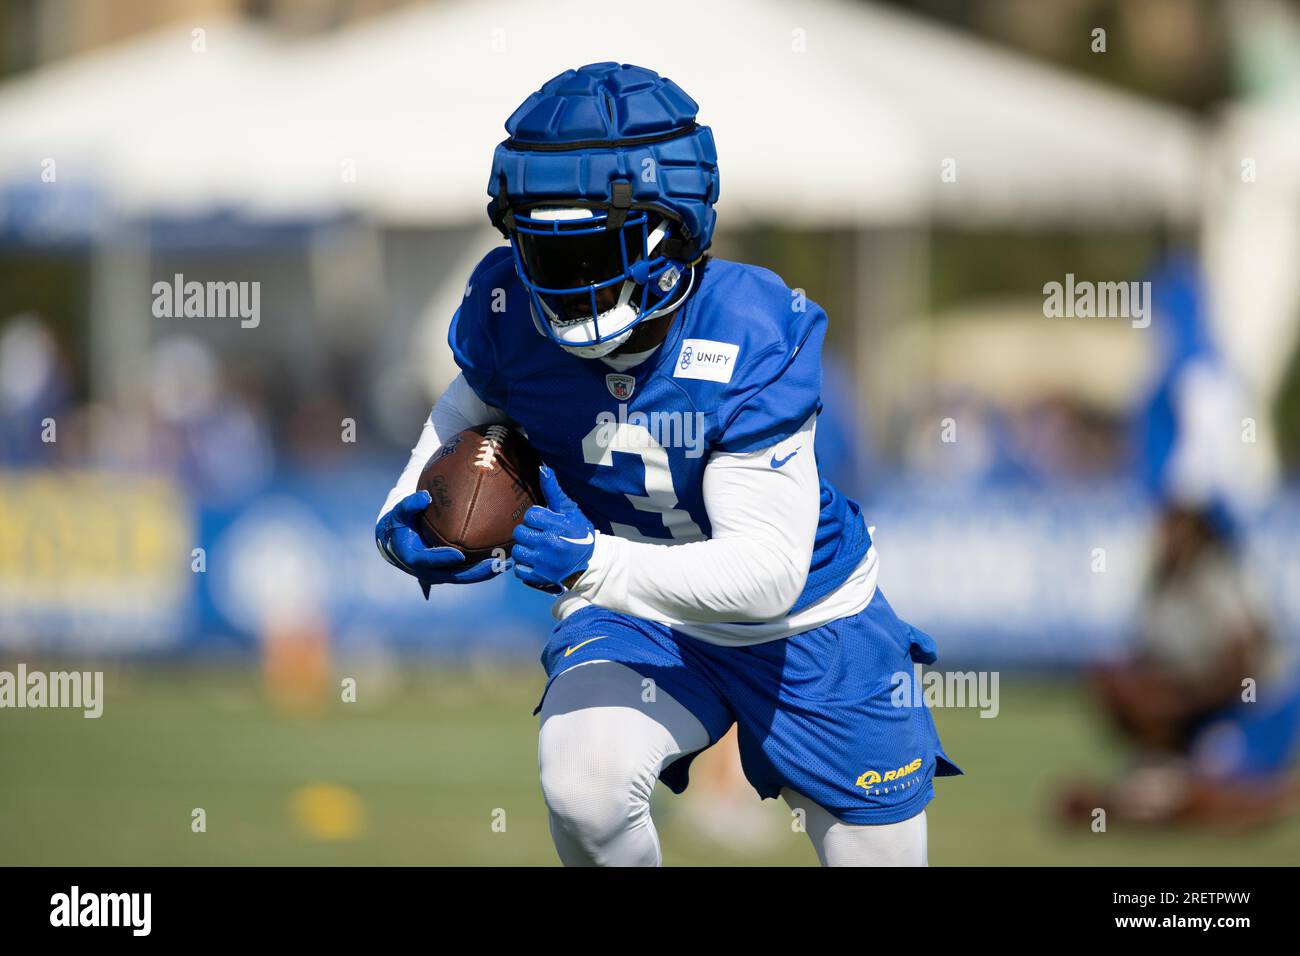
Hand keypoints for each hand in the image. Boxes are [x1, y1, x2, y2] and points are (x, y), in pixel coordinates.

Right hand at [376, 491, 507, 597]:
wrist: (398, 542)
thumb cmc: (401, 524)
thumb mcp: (400, 513)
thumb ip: (410, 505)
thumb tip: (425, 496)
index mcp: (414, 558)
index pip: (430, 560)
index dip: (443, 558)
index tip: (458, 555)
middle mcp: (428, 571)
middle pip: (454, 575)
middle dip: (475, 572)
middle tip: (494, 563)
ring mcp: (441, 574)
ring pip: (465, 577)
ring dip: (485, 573)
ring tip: (505, 564)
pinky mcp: (450, 572)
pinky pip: (469, 573)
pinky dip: (485, 569)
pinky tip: (503, 561)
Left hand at [512, 466, 595, 592]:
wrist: (591, 563)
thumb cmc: (579, 533)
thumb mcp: (569, 510)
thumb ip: (553, 491)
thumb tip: (543, 469)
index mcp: (556, 525)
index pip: (530, 515)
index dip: (536, 518)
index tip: (546, 523)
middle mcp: (549, 543)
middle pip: (520, 532)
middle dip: (529, 533)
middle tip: (541, 536)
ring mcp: (543, 561)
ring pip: (517, 551)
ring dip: (525, 549)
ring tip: (537, 549)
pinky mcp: (540, 576)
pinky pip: (519, 569)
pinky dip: (525, 566)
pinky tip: (536, 561)